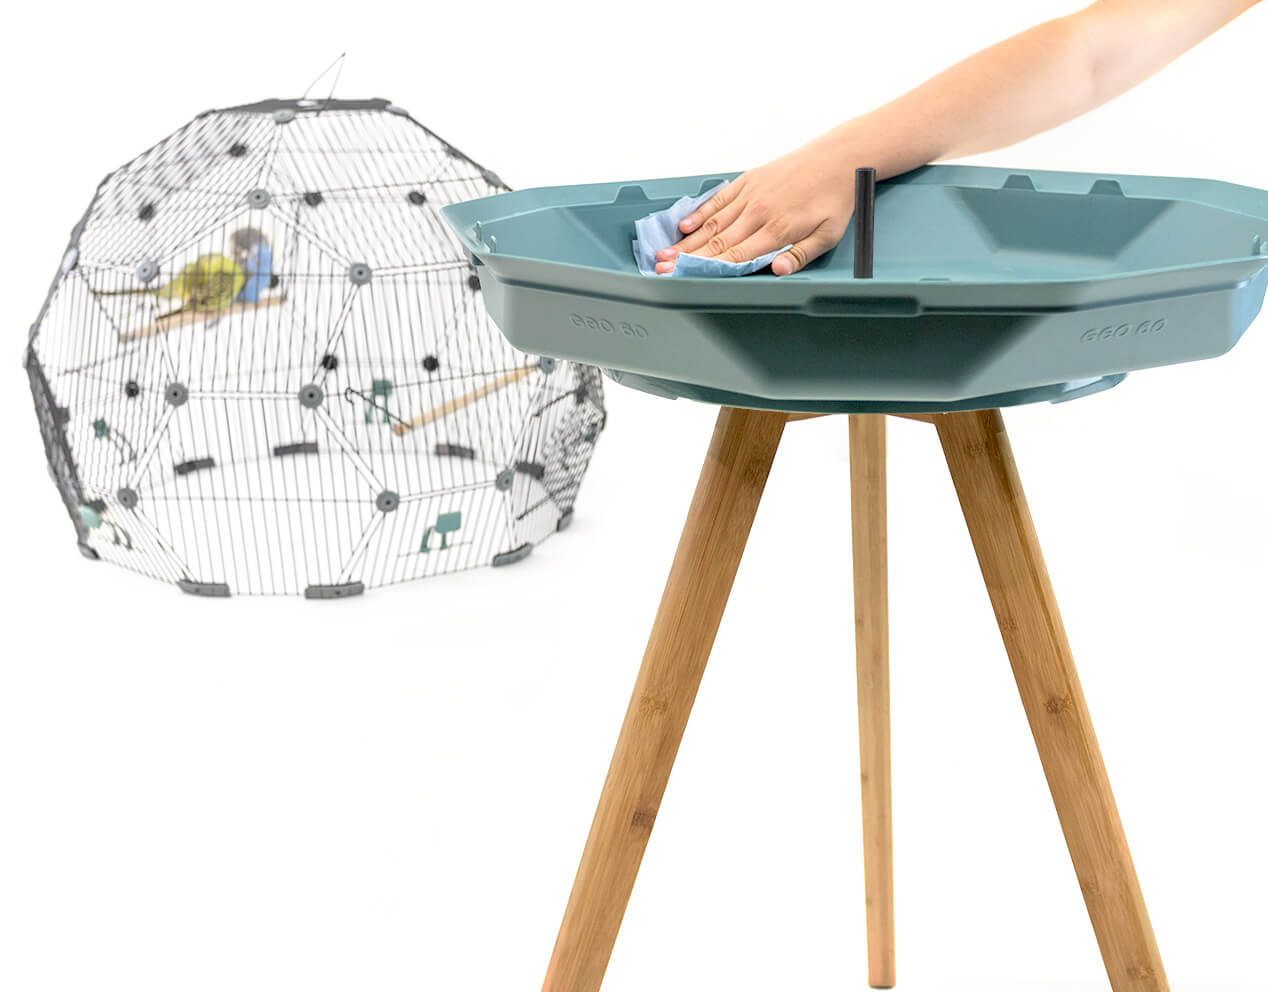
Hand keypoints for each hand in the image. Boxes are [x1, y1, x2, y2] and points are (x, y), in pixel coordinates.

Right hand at [655, 134, 856, 275]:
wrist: (838, 158)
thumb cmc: (834, 198)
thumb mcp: (828, 235)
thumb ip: (800, 255)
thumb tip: (776, 269)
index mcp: (777, 230)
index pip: (734, 257)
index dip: (706, 269)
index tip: (683, 278)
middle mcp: (758, 212)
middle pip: (716, 242)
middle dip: (686, 258)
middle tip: (662, 269)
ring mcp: (751, 194)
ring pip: (712, 223)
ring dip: (687, 241)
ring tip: (665, 253)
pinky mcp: (749, 181)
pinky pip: (719, 199)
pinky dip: (700, 213)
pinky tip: (685, 226)